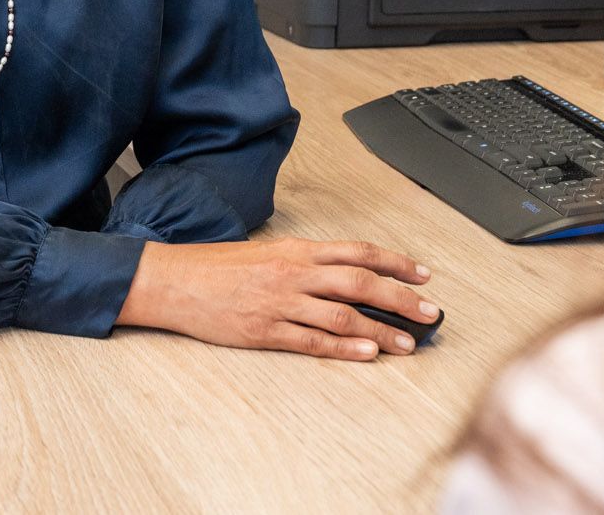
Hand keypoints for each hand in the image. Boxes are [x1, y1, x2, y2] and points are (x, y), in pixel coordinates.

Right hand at [115, 237, 438, 359]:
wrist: (174, 281)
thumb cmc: (217, 267)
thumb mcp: (266, 252)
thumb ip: (305, 262)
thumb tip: (344, 273)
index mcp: (296, 249)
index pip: (357, 251)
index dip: (395, 263)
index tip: (423, 274)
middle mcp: (293, 272)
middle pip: (360, 282)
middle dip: (401, 298)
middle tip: (430, 313)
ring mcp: (280, 302)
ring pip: (343, 314)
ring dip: (381, 331)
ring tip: (407, 344)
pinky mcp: (266, 331)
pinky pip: (312, 340)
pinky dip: (344, 347)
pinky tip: (367, 353)